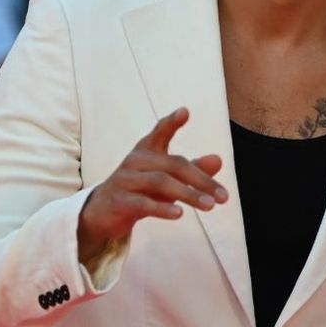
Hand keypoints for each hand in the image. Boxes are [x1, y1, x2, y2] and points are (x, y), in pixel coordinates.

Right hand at [75, 107, 226, 262]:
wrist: (101, 212)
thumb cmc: (139, 189)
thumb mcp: (166, 178)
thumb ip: (192, 169)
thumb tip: (219, 160)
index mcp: (147, 150)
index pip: (160, 132)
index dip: (171, 122)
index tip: (185, 112)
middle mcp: (136, 160)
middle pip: (174, 165)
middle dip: (202, 180)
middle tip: (224, 197)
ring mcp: (125, 180)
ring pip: (161, 183)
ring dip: (189, 195)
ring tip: (210, 206)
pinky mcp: (119, 201)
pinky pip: (143, 203)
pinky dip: (162, 209)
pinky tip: (179, 214)